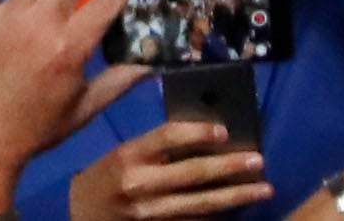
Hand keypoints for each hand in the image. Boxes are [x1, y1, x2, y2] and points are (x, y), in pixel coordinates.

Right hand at [71, 122, 266, 220]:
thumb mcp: (125, 152)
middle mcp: (140, 183)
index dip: (198, 132)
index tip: (225, 130)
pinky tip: (240, 209)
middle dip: (230, 168)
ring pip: (200, 205)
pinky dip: (219, 216)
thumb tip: (206, 135)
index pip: (167, 137)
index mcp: (130, 154)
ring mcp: (149, 212)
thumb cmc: (108, 175)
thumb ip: (158, 146)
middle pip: (192, 174)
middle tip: (259, 160)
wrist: (80, 213)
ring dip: (236, 197)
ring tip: (263, 188)